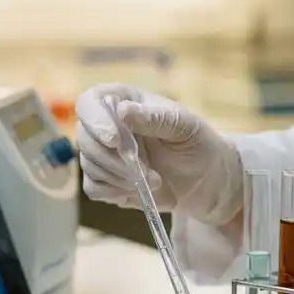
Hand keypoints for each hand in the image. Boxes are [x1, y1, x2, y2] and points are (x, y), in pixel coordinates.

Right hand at [74, 83, 243, 225]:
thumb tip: (122, 111)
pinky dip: (115, 192)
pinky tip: (139, 190)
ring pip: (89, 166)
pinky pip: (94, 189)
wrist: (207, 180)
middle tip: (146, 172)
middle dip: (115, 160)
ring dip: (121, 178)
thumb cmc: (198, 144)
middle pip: (85, 139)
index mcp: (123, 101)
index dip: (95, 120)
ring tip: (154, 181)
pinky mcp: (106, 182)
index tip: (114, 139)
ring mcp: (104, 155)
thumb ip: (154, 118)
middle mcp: (107, 126)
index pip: (89, 103)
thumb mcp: (184, 126)